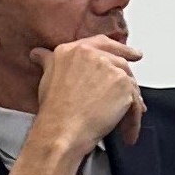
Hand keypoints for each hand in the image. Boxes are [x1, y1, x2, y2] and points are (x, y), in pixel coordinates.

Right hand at [29, 35, 145, 159]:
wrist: (62, 128)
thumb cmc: (54, 109)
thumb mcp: (46, 77)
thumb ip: (49, 62)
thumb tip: (39, 54)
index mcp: (75, 50)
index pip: (102, 43)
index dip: (119, 49)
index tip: (131, 54)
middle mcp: (93, 54)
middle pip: (120, 63)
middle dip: (127, 78)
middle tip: (132, 89)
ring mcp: (111, 68)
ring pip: (130, 83)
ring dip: (130, 102)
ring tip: (125, 119)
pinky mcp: (124, 85)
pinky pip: (135, 102)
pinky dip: (133, 119)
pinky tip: (128, 131)